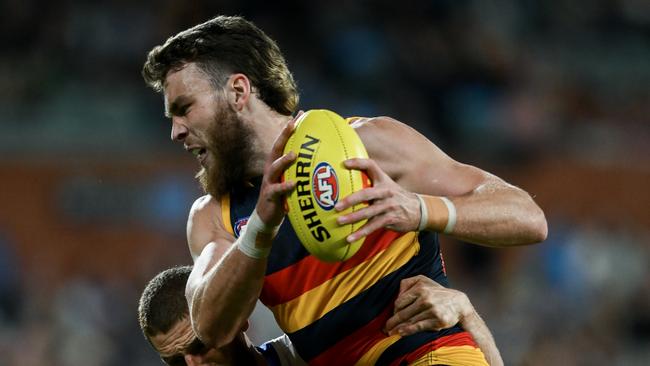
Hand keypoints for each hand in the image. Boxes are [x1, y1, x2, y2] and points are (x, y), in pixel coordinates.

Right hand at [255, 112, 302, 226]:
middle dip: (283, 136)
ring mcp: (269, 182)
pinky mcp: (270, 196)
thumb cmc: (284, 196)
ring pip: (274, 167)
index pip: (283, 142)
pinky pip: (277, 190)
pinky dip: (285, 186)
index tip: (300, 114)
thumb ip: (301, 168)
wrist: (268, 217)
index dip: (290, 128)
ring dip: (284, 160)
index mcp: (277, 164)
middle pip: (276, 149)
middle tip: (293, 124)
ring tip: (294, 154)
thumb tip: (323, 157)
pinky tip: (294, 184)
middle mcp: (271, 170)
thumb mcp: (292, 179)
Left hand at [335, 158, 420, 241]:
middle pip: (366, 194)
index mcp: (383, 180)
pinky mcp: (390, 219)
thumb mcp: (387, 184)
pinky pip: (373, 227)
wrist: (419, 210)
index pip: (371, 166)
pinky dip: (361, 233)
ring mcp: (388, 206)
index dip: (358, 163)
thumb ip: (371, 180)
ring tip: (339, 221)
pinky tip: (350, 238)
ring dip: (353, 218)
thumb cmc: (396, 196)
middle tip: (336, 205)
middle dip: (351, 200)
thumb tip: (349, 176)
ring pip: (368, 212)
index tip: (344, 163)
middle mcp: (385, 192)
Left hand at [384, 275, 471, 336]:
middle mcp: (425, 298)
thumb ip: (408, 283)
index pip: (400, 302)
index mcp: (420, 287)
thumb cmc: (437, 292)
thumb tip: (396, 295)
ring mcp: (432, 309)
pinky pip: (419, 326)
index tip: (392, 316)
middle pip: (403, 312)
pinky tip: (401, 333)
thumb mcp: (424, 281)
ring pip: (410, 320)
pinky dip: (408, 330)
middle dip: (392, 322)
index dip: (394, 311)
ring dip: (398, 328)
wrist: (459, 303)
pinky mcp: (438, 320)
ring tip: (391, 332)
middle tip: (385, 328)